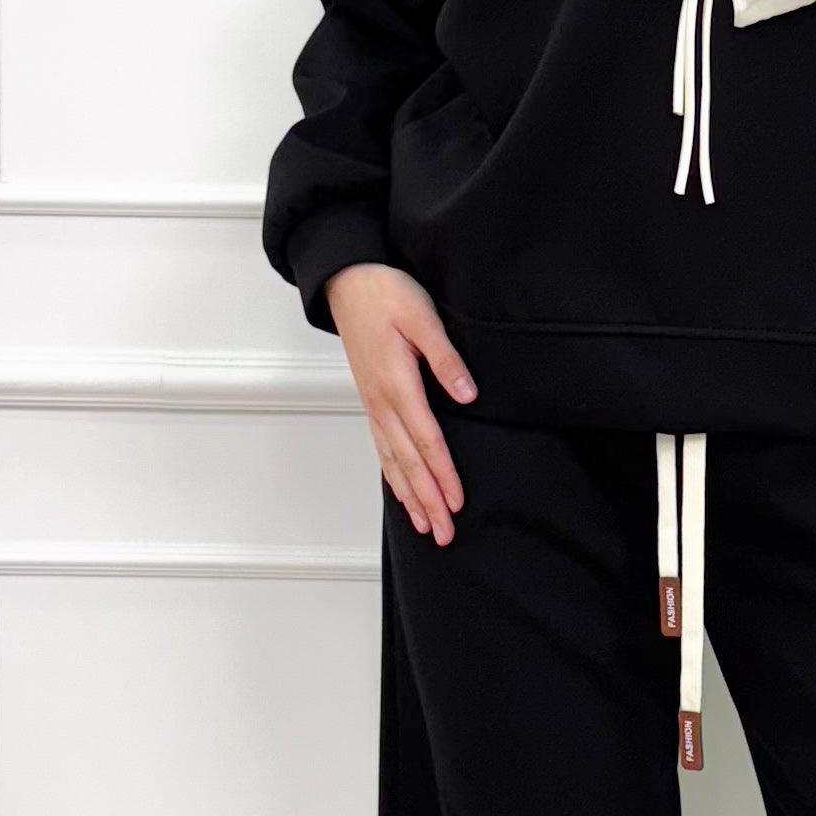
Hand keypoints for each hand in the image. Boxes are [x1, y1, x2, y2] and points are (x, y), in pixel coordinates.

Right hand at [327, 261, 475, 542]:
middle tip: (444, 534)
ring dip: (410, 495)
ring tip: (425, 526)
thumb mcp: (422, 317)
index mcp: (398, 384)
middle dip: (427, 500)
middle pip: (409, 462)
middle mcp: (382, 402)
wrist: (347, 281)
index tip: (456, 504)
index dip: (442, 475)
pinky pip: (382, 447)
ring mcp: (373, 403)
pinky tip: (402, 491)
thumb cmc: (385, 293)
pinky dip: (392, 475)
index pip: (426, 441)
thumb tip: (468, 395)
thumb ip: (445, 358)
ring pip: (393, 460)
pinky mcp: (371, 399)